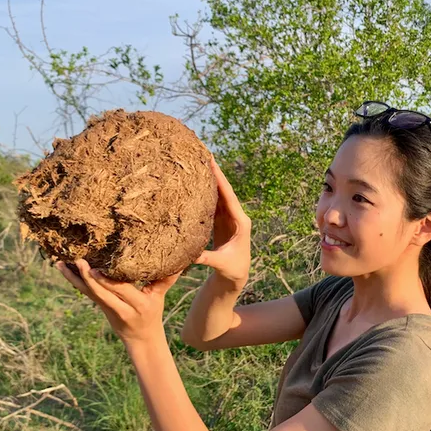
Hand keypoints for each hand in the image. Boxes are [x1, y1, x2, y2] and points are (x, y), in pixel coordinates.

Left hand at [56, 259, 180, 345]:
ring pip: (89, 293)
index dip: (108, 281)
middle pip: (101, 293)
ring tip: (60, 263)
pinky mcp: (100, 307)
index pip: (121, 291)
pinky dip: (74, 281)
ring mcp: (107, 309)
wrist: (140, 339)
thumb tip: (180, 260)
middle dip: (88, 278)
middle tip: (77, 261)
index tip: (97, 268)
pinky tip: (63, 269)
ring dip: (73, 278)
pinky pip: (86, 293)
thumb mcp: (160, 298)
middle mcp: (121, 308)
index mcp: (138, 304)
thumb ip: (166, 279)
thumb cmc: (152, 314)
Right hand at [195, 156, 251, 285]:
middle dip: (216, 173)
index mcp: (241, 222)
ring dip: (211, 180)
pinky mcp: (221, 221)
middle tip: (206, 154)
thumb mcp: (221, 264)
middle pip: (225, 191)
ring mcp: (229, 218)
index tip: (213, 164)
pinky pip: (214, 203)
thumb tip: (190, 255)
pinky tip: (197, 181)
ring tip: (201, 162)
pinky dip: (206, 191)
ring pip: (219, 195)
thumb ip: (206, 259)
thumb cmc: (233, 270)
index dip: (221, 180)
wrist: (236, 276)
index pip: (230, 197)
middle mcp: (236, 216)